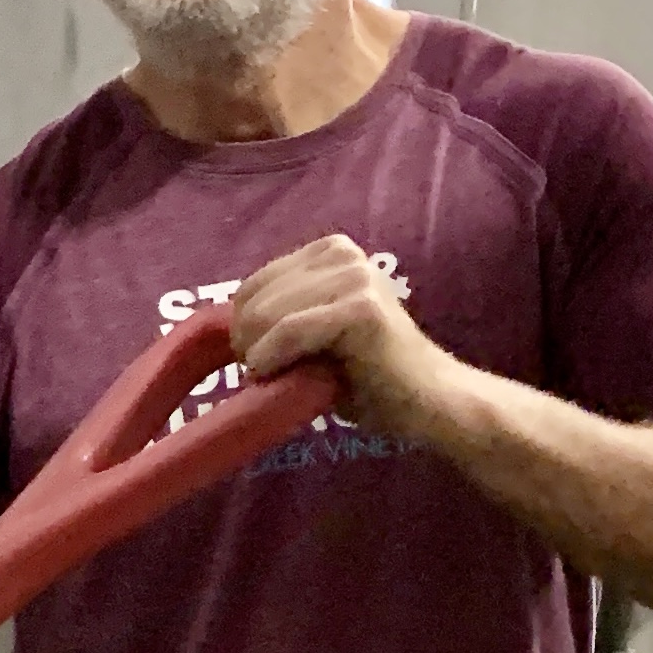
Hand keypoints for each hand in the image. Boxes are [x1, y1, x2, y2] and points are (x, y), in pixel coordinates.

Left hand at [226, 235, 466, 442]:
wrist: (426, 401)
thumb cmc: (368, 375)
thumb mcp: (314, 333)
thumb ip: (280, 316)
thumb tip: (227, 325)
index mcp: (330, 250)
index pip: (251, 284)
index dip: (244, 327)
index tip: (257, 360)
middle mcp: (342, 253)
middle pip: (253, 297)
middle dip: (248, 342)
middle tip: (267, 374)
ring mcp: (354, 276)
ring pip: (266, 315)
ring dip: (259, 355)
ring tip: (280, 378)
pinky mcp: (360, 308)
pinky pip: (288, 332)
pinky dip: (273, 359)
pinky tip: (280, 377)